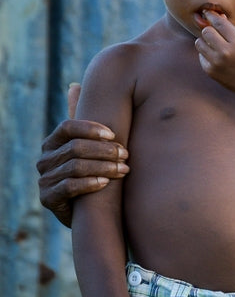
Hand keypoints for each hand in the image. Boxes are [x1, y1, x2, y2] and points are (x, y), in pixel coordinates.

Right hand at [37, 83, 127, 226]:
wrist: (92, 212)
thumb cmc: (97, 171)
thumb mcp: (92, 146)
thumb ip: (85, 120)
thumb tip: (75, 84)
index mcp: (53, 143)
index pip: (67, 126)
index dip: (91, 128)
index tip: (114, 134)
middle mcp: (45, 159)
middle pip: (75, 147)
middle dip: (104, 150)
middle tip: (126, 154)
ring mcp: (44, 179)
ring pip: (75, 166)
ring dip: (103, 166)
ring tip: (124, 169)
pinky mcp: (48, 199)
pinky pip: (69, 187)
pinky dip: (90, 183)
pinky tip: (105, 183)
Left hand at [194, 12, 234, 93]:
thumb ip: (230, 28)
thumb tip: (213, 14)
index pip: (219, 23)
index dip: (212, 15)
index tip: (208, 12)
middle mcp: (226, 52)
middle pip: (206, 31)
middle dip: (209, 30)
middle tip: (214, 32)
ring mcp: (217, 63)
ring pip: (199, 43)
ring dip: (205, 41)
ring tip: (214, 44)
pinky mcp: (210, 71)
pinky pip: (201, 55)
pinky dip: (206, 54)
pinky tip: (216, 57)